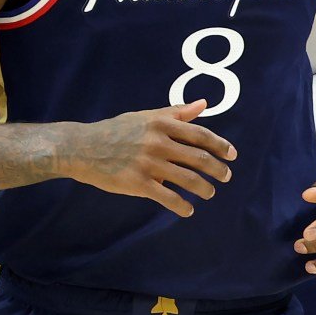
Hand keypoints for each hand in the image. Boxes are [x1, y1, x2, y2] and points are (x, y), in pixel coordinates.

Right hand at [63, 99, 236, 217]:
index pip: (200, 135)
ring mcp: (149, 163)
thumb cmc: (117, 130)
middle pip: (199, 158)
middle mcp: (158, 142)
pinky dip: (182, 206)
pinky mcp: (138, 183)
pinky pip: (168, 198)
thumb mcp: (146, 116)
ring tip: (210, 193)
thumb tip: (203, 104)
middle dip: (217, 169)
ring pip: (187, 179)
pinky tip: (188, 210)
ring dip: (204, 188)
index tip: (232, 155)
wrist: (84, 147)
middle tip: (226, 176)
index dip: (220, 145)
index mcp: (162, 123)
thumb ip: (176, 112)